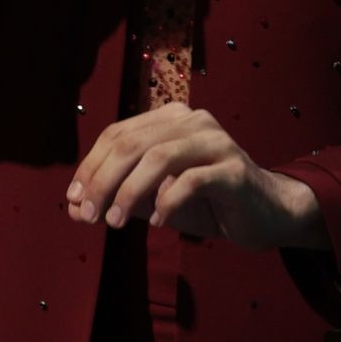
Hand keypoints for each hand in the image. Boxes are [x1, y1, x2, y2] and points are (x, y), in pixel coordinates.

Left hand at [66, 105, 326, 250]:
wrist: (267, 215)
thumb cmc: (208, 204)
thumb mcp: (155, 201)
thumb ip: (118, 199)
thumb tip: (73, 208)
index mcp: (170, 119)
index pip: (117, 134)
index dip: (90, 166)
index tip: (73, 200)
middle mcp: (192, 121)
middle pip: (132, 143)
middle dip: (103, 180)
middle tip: (89, 214)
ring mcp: (216, 141)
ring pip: (159, 157)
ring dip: (129, 192)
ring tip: (116, 222)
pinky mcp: (234, 168)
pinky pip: (192, 180)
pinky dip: (168, 202)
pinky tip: (159, 222)